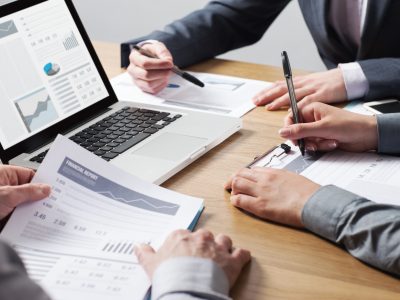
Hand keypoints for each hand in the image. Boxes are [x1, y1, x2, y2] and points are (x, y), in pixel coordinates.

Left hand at [0, 166, 50, 219]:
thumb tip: (46, 189)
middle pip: (29, 191)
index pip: (30, 175)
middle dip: (39, 198)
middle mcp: (6, 187)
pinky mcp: (4, 214)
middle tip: (51, 204)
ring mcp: (5, 201)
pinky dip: (25, 220)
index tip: (54, 188)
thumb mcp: (7, 195)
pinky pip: (19, 216)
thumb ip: (28, 191)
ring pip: (25, 205)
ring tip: (42, 216)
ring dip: (32, 211)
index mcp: (5, 175)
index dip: (42, 182)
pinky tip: (32, 224)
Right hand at [127, 41, 173, 93]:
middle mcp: (133, 70)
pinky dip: (161, 85)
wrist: (149, 59)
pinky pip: (153, 90)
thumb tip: (168, 60)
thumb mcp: (157, 47)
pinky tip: (164, 78)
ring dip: (161, 80)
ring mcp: (136, 80)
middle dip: (161, 73)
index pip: (145, 63)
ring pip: (150, 84)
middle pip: (146, 75)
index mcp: (134, 57)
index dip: (159, 64)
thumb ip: (162, 51)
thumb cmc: (152, 53)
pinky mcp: (143, 88)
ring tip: (167, 73)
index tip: (170, 63)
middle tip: (171, 70)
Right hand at [134, 229, 250, 286]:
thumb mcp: (151, 265)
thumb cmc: (169, 276)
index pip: (184, 235)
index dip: (185, 244)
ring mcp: (218, 247)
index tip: (184, 253)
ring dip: (223, 247)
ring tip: (220, 256)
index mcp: (181, 236)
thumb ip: (144, 253)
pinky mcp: (232, 260)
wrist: (187, 289)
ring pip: (224, 240)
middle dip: (204, 244)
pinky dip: (242, 256)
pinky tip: (241, 258)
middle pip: (205, 235)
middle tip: (201, 257)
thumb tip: (137, 246)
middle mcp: (200, 237)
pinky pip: (242, 253)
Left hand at [225, 168, 319, 226]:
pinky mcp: (260, 206)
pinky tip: (236, 203)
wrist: (315, 202)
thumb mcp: (293, 177)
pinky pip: (239, 200)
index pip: (252, 169)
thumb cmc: (309, 192)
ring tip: (233, 194)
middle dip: (232, 179)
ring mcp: (261, 192)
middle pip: (240, 174)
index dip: (244, 175)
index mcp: (273, 172)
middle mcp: (264, 179)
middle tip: (229, 185)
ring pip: (236, 183)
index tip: (242, 179)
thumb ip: (281, 178)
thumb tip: (277, 180)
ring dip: (232, 189)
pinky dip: (235, 200)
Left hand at [252, 68, 346, 109]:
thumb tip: (285, 96)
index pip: (279, 85)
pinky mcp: (322, 94)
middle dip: (267, 95)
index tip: (256, 97)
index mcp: (299, 82)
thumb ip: (298, 90)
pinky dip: (298, 106)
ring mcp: (312, 88)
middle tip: (256, 101)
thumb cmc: (329, 83)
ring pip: (292, 94)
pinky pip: (308, 101)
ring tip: (268, 107)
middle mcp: (303, 84)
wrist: (347, 78)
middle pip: (281, 88)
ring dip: (279, 101)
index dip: (266, 91)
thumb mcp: (310, 84)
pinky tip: (291, 111)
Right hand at [279, 102, 377, 151]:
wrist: (368, 135)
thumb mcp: (322, 128)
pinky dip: (322, 146)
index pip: (291, 118)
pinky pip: (314, 145)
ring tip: (328, 141)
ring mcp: (317, 129)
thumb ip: (300, 130)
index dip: (290, 129)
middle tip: (313, 143)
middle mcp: (312, 118)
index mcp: (311, 109)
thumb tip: (282, 132)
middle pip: (297, 131)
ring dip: (316, 144)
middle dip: (306, 139)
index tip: (293, 138)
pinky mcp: (322, 138)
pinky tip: (332, 143)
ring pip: (305, 140)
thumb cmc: (350, 125)